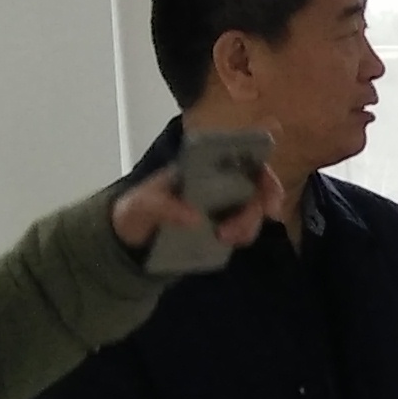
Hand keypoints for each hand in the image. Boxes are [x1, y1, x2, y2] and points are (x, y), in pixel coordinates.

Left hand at [110, 161, 279, 257]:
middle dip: (264, 199)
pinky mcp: (223, 227)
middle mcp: (217, 182)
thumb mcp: (141, 205)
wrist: (130, 241)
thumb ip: (164, 207)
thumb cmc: (136, 212)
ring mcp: (222, 205)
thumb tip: (195, 218)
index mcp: (200, 167)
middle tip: (262, 218)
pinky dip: (244, 236)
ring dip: (249, 223)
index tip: (267, 181)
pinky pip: (245, 229)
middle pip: (255, 182)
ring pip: (253, 208)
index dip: (259, 162)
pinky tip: (228, 243)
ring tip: (225, 238)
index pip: (238, 155)